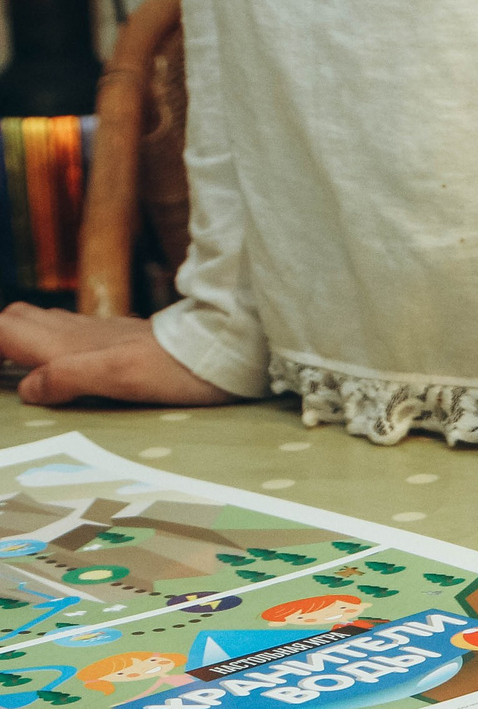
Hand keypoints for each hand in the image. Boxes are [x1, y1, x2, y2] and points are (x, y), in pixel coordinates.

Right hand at [0, 305, 227, 405]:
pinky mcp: (121, 342)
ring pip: (46, 325)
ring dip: (23, 341)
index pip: (7, 327)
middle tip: (2, 370)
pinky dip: (52, 347)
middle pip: (20, 319)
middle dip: (0, 338)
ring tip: (16, 370)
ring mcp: (101, 335)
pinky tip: (63, 368)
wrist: (224, 353)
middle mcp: (79, 333)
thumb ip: (69, 378)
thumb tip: (28, 389)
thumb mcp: (120, 377)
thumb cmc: (175, 368)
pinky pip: (72, 336)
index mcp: (71, 344)